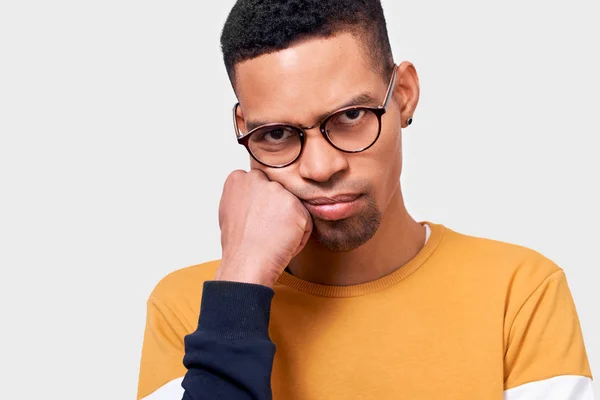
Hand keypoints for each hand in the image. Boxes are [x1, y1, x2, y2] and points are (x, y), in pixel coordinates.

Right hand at [215, 169, 312, 287]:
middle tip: (266, 231)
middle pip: (279, 193)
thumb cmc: (239, 245)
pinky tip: (283, 244)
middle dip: (277, 210)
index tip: (255, 220)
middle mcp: (256, 178)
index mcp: (237, 178)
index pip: (260, 184)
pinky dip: (300, 236)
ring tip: (273, 238)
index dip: (261, 205)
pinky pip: (306, 222)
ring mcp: (276, 190)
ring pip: (293, 206)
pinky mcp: (294, 205)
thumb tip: (257, 195)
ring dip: (289, 223)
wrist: (246, 263)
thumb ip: (246, 196)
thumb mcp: (232, 211)